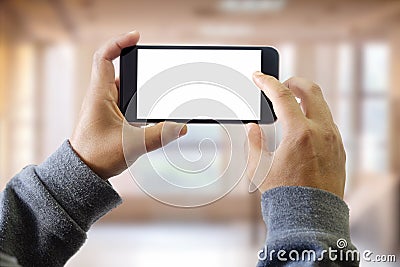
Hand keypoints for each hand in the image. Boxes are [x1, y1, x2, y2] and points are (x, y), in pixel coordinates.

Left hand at [70, 31, 186, 179]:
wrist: (83, 172)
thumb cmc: (96, 156)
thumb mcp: (132, 145)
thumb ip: (160, 135)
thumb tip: (182, 127)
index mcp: (100, 95)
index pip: (105, 58)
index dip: (119, 43)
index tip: (137, 38)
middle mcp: (102, 96)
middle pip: (122, 72)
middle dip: (142, 70)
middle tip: (161, 71)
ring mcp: (107, 106)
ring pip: (127, 88)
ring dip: (143, 89)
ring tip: (161, 93)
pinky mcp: (112, 116)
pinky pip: (128, 102)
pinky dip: (141, 102)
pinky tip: (153, 112)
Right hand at [245, 73, 345, 197]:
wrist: (311, 218)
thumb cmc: (284, 195)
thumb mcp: (259, 168)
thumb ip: (254, 142)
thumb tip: (253, 127)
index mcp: (299, 133)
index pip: (282, 96)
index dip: (267, 82)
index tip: (258, 76)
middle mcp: (321, 132)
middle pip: (311, 90)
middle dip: (294, 81)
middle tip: (281, 84)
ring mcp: (334, 140)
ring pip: (322, 106)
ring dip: (305, 99)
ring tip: (290, 105)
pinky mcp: (339, 149)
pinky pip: (327, 123)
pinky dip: (314, 116)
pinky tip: (302, 126)